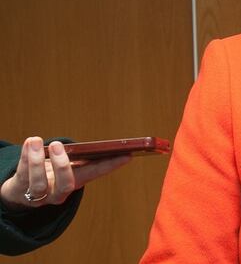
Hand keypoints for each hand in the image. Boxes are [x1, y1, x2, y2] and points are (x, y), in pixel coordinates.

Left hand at [0, 137, 130, 210]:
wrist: (20, 191)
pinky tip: (29, 142)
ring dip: (36, 161)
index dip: (111, 166)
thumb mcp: (66, 165)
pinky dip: (24, 156)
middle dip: (62, 166)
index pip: (95, 173)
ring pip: (38, 183)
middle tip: (60, 146)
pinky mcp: (20, 188)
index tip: (126, 156)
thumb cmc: (49, 173)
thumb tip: (98, 147)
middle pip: (65, 185)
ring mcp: (39, 193)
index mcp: (75, 181)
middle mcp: (58, 192)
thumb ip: (78, 157)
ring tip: (36, 141)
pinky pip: (21, 173)